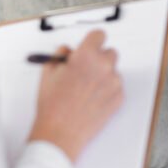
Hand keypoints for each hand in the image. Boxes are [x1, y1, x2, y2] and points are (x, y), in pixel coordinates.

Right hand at [29, 30, 123, 161]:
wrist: (61, 132)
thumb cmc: (53, 105)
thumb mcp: (48, 72)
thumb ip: (60, 55)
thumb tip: (69, 51)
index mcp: (86, 56)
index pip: (99, 35)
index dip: (92, 41)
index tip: (90, 46)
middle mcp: (104, 66)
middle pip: (109, 52)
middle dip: (98, 59)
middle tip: (86, 70)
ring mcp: (114, 83)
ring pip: (113, 71)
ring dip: (103, 75)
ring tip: (85, 90)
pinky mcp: (119, 97)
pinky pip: (116, 87)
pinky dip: (107, 90)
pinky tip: (91, 100)